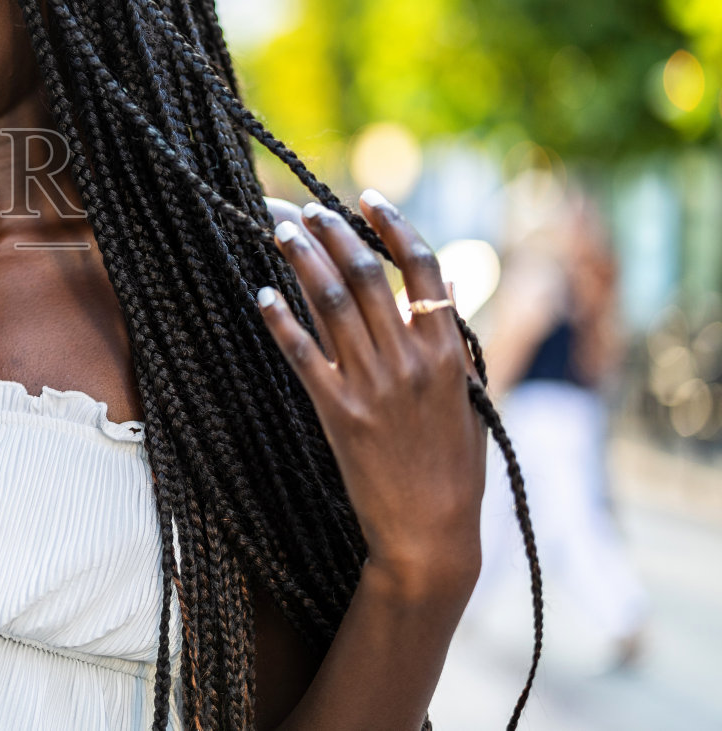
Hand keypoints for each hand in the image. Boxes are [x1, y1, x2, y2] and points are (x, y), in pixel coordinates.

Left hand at [257, 191, 484, 601]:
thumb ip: (455, 340)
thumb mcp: (470, 398)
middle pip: (368, 275)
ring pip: (332, 303)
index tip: (366, 200)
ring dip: (304, 260)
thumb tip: (447, 284)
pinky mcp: (338, 412)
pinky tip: (261, 293)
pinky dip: (281, 319)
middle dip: (335, 233)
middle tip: (308, 207)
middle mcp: (411, 360)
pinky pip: (302, 354)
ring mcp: (372, 385)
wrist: (429, 533)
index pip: (423, 269)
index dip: (393, 227)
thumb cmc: (453, 468)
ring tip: (281, 230)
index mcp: (448, 352)